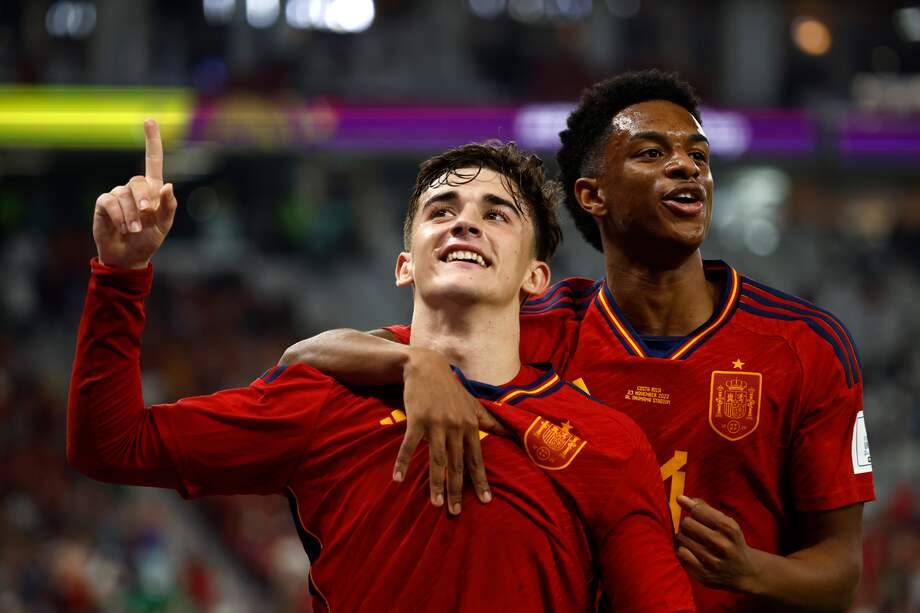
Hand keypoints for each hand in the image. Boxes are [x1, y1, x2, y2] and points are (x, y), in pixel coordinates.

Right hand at [93, 119, 177, 268]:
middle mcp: (134, 188)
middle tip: (147, 216)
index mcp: (153, 190)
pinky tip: (123, 227)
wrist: (129, 256)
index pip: (152, 160)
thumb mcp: (164, 225)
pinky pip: (111, 202)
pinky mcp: (104, 203)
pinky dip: (120, 216)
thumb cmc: (149, 239)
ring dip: (132, 215)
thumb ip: (169, 206)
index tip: (150, 119)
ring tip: (134, 230)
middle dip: (145, 200)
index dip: (152, 141)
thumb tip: (168, 185)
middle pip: (139, 181)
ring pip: (125, 195)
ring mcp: (118, 194)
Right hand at [393, 347, 509, 514]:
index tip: (486, 501)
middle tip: (456, 511)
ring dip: (436, 482)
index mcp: (470, 425)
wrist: (426, 366)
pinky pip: (409, 445)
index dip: (481, 480)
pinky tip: (398, 479)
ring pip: (437, 459)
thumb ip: (490, 420)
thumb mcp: (472, 403)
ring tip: (436, 503)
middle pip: (457, 464)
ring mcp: (436, 423)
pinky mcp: (417, 419)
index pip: (477, 458)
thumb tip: (511, 432)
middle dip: (458, 489)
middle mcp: (455, 426)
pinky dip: (403, 461)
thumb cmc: (450, 388)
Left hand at [675, 495, 762, 592]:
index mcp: (729, 528)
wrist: (745, 572)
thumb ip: (704, 508)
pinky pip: (680, 553)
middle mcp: (721, 544)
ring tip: (693, 540)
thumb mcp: (726, 522)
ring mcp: (712, 561)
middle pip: (686, 524)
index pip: (697, 510)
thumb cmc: (731, 541)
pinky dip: (682, 549)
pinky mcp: (703, 574)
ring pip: (681, 538)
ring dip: (684, 537)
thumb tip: (680, 498)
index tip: (690, 509)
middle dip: (687, 524)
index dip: (691, 508)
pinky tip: (690, 550)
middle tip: (694, 529)